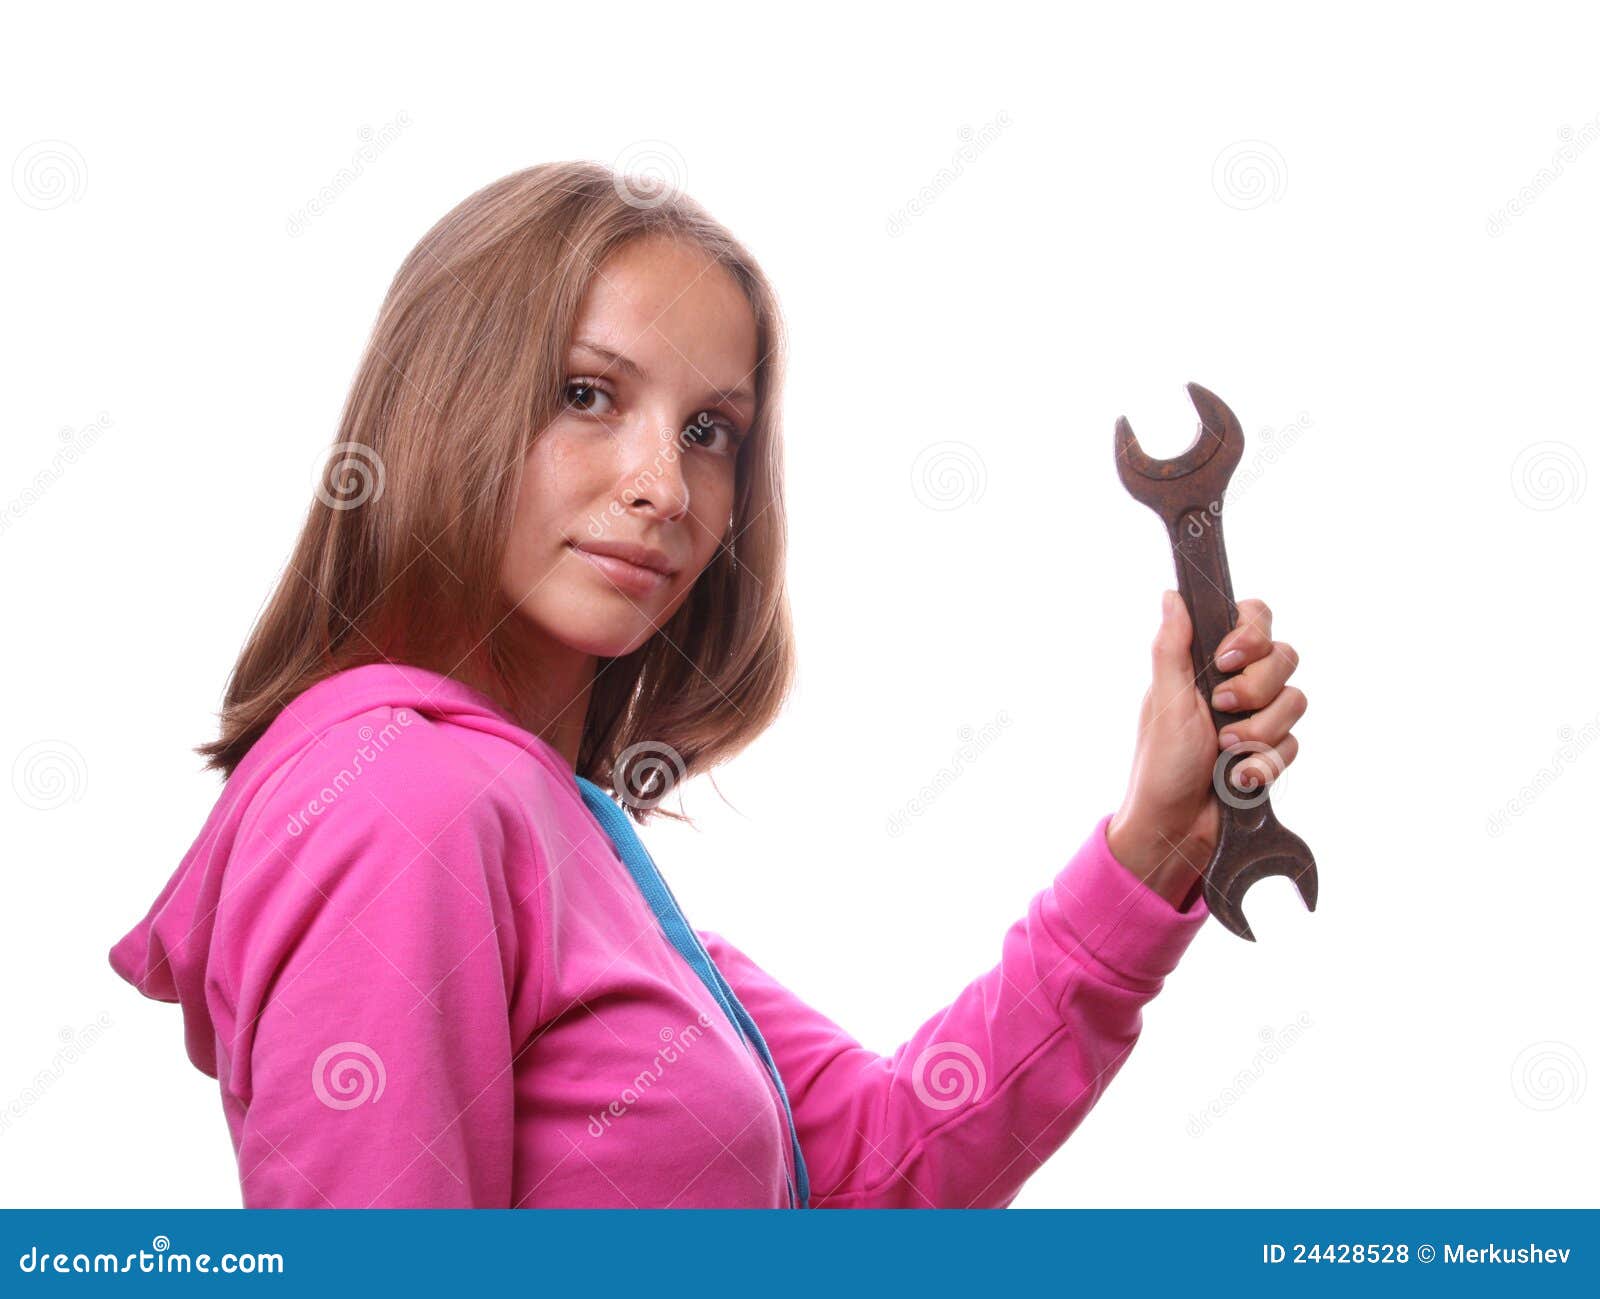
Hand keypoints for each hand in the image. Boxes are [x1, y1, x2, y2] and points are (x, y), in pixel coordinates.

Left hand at [1106, 590, 1305, 909]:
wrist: (1174, 826)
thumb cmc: (1161, 764)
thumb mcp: (1165, 701)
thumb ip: (1172, 647)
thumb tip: (1171, 595)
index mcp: (1207, 664)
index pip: (1253, 619)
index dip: (1251, 633)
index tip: (1228, 659)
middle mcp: (1237, 685)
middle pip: (1283, 656)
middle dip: (1256, 688)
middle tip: (1222, 710)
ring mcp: (1257, 718)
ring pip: (1295, 700)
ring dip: (1259, 730)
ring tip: (1224, 752)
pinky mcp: (1271, 752)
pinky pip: (1293, 744)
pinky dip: (1264, 763)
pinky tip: (1237, 778)